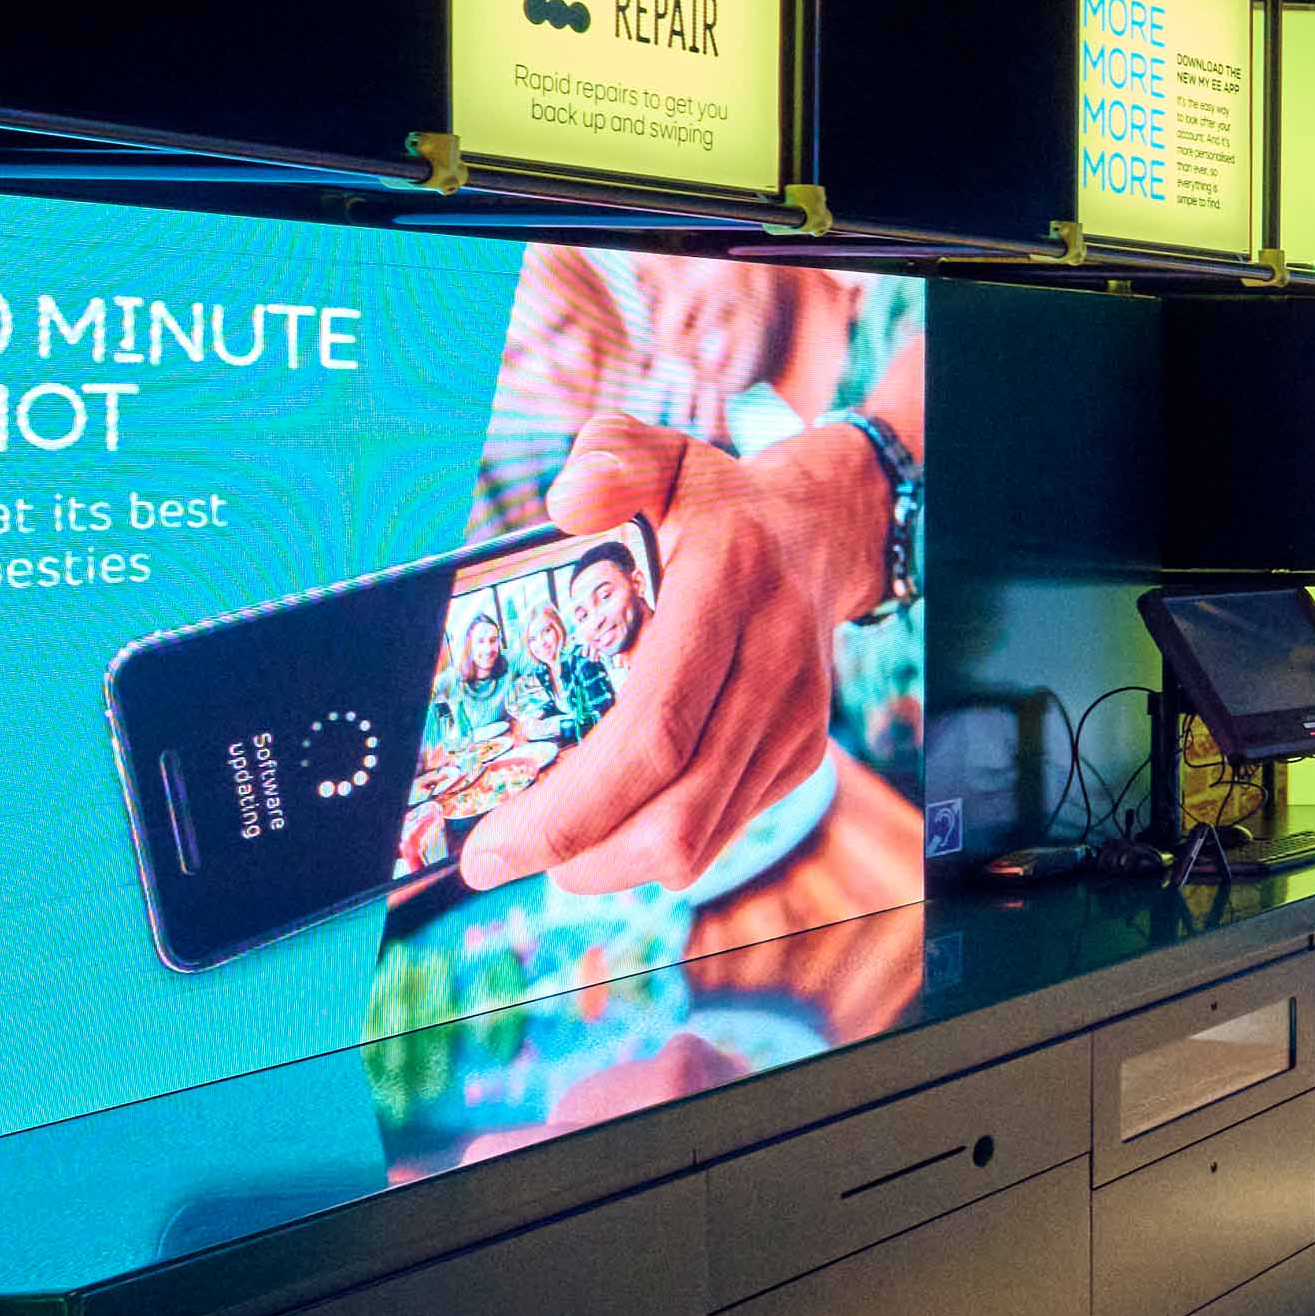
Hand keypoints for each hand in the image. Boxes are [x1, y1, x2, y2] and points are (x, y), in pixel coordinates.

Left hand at [461, 417, 894, 895]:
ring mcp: (797, 718)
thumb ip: (608, 459)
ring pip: (701, 838)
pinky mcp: (802, 751)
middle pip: (677, 809)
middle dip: (577, 854)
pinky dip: (654, 844)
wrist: (822, 531)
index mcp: (732, 590)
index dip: (571, 806)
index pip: (655, 730)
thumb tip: (563, 507)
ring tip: (546, 847)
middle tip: (498, 857)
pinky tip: (607, 822)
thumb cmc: (711, 499)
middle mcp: (776, 665)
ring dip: (611, 861)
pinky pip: (723, 829)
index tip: (492, 845)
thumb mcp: (656, 454)